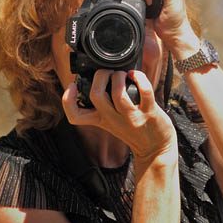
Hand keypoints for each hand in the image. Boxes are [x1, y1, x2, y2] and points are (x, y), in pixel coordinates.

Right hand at [62, 69, 176, 163]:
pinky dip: (140, 78)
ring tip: (122, 74)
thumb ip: (103, 105)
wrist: (155, 149)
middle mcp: (113, 119)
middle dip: (99, 76)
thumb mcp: (111, 121)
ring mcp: (131, 117)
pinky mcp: (149, 113)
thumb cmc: (133, 130)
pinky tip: (136, 75)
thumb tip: (98, 77)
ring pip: (118, 93)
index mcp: (100, 120)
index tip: (72, 86)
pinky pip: (145, 92)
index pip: (75, 116)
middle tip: (106, 73)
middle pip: (96, 96)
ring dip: (118, 77)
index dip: (67, 100)